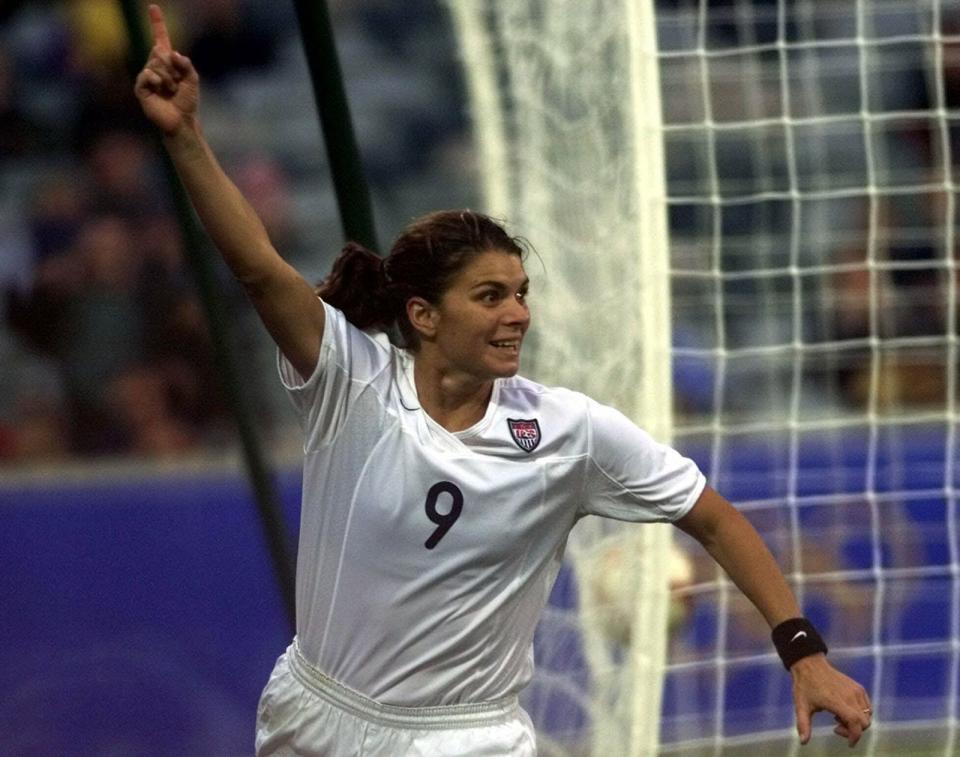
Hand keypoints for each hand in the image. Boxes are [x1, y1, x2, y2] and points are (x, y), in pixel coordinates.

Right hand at [134, 5, 198, 136]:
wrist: (181, 121)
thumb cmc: (187, 102)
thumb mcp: (192, 79)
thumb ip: (186, 64)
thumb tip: (172, 53)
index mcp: (167, 63)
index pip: (160, 39)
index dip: (157, 23)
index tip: (153, 7)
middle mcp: (154, 66)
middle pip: (160, 53)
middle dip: (173, 69)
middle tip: (176, 85)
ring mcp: (146, 76)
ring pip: (155, 64)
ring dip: (168, 79)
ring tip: (170, 91)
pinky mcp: (140, 87)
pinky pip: (147, 74)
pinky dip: (157, 81)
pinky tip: (160, 90)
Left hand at [791, 654, 871, 746]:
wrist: (810, 664)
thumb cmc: (805, 686)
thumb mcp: (801, 706)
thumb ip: (803, 725)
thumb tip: (803, 742)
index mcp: (836, 701)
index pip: (855, 722)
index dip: (854, 736)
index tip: (848, 743)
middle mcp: (849, 696)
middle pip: (864, 722)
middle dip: (854, 730)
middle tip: (837, 726)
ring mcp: (855, 690)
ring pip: (867, 715)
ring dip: (857, 722)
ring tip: (838, 717)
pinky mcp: (858, 687)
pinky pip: (867, 706)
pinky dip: (860, 713)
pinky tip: (844, 710)